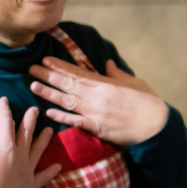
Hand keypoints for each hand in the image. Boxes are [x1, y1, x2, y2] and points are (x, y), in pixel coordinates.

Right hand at [0, 99, 57, 187]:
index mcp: (5, 148)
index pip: (5, 124)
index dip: (4, 111)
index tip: (5, 100)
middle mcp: (20, 157)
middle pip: (26, 134)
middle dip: (30, 120)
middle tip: (35, 110)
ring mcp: (27, 172)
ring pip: (38, 151)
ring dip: (44, 140)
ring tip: (51, 130)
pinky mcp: (31, 187)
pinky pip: (43, 177)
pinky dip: (50, 172)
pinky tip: (58, 167)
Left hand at [28, 57, 169, 145]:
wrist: (155, 126)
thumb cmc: (148, 102)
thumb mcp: (134, 82)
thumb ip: (117, 74)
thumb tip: (108, 63)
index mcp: (105, 83)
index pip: (76, 72)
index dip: (59, 66)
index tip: (45, 59)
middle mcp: (96, 96)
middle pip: (67, 84)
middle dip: (48, 76)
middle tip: (31, 69)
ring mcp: (95, 112)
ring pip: (67, 101)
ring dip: (49, 93)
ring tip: (33, 86)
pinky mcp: (97, 127)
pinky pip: (75, 121)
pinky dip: (61, 116)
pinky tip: (48, 112)